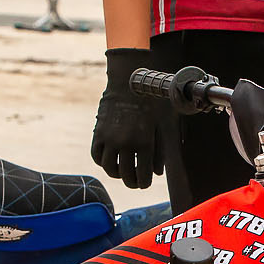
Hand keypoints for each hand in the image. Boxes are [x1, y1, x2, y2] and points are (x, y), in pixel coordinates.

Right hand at [90, 48, 165, 191]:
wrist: (131, 80)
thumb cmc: (155, 100)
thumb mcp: (166, 123)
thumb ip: (164, 149)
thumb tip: (158, 172)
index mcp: (145, 142)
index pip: (143, 176)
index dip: (144, 183)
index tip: (145, 182)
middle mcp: (126, 143)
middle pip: (125, 176)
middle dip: (131, 182)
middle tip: (134, 181)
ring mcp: (110, 138)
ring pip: (109, 168)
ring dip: (116, 174)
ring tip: (122, 172)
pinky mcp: (99, 131)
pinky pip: (96, 155)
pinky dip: (102, 161)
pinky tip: (111, 159)